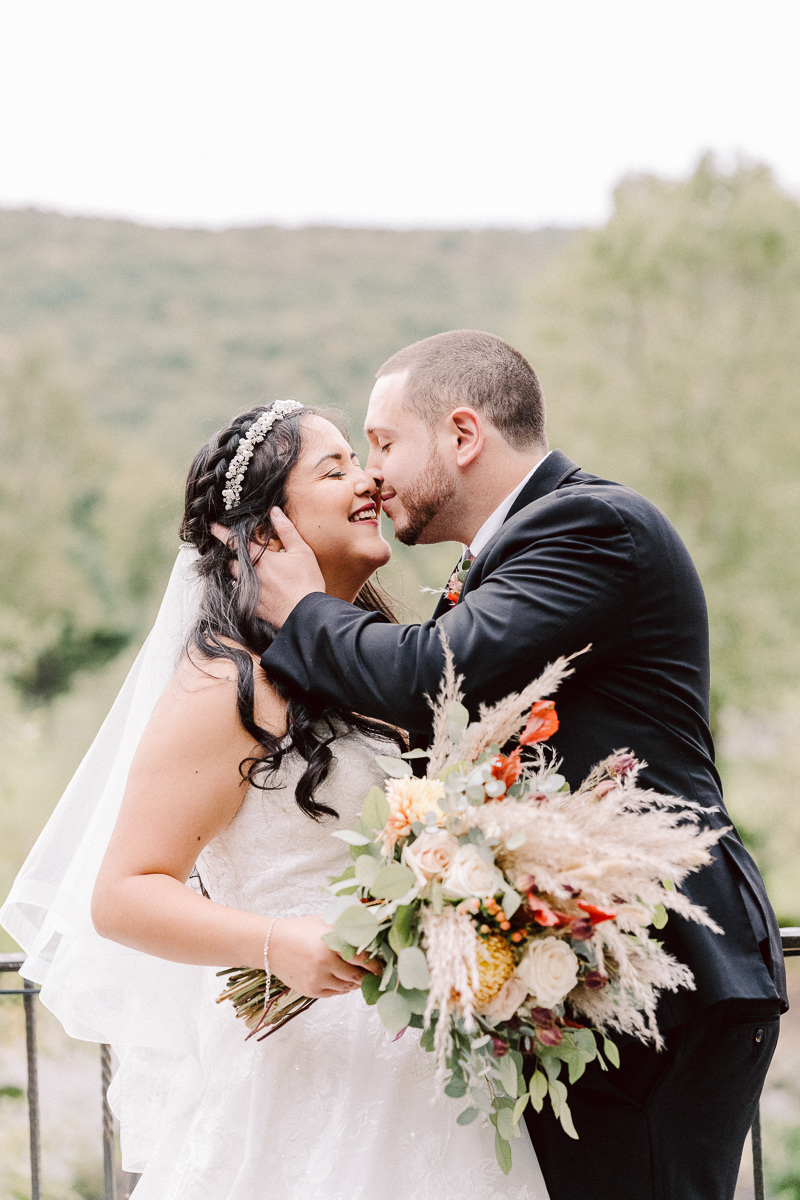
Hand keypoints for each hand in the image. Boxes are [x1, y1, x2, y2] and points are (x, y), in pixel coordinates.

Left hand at [211, 507, 324, 626]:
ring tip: (249, 572)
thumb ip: (286, 530)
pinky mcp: (252, 607)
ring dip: (238, 573)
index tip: (214, 527)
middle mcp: (251, 575)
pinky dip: (243, 590)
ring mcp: (250, 592)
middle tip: (242, 554)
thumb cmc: (307, 582)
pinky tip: (254, 590)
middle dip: (234, 557)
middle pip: (232, 562)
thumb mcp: (302, 551)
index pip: (236, 542)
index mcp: (261, 559)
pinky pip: (240, 596)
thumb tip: (274, 511)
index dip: (223, 533)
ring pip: (235, 579)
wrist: (307, 614)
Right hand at [268, 914, 380, 998]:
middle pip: (358, 975)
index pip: (363, 957)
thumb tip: (375, 924)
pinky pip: (336, 993)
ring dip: (357, 982)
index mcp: (330, 943)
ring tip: (360, 973)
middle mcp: (324, 963)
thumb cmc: (301, 930)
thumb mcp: (325, 922)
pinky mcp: (311, 991)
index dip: (376, 961)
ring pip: (348, 987)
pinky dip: (343, 987)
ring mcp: (317, 979)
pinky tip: (343, 977)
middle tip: (378, 972)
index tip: (384, 961)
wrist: (271, 945)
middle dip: (370, 975)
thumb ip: (348, 926)